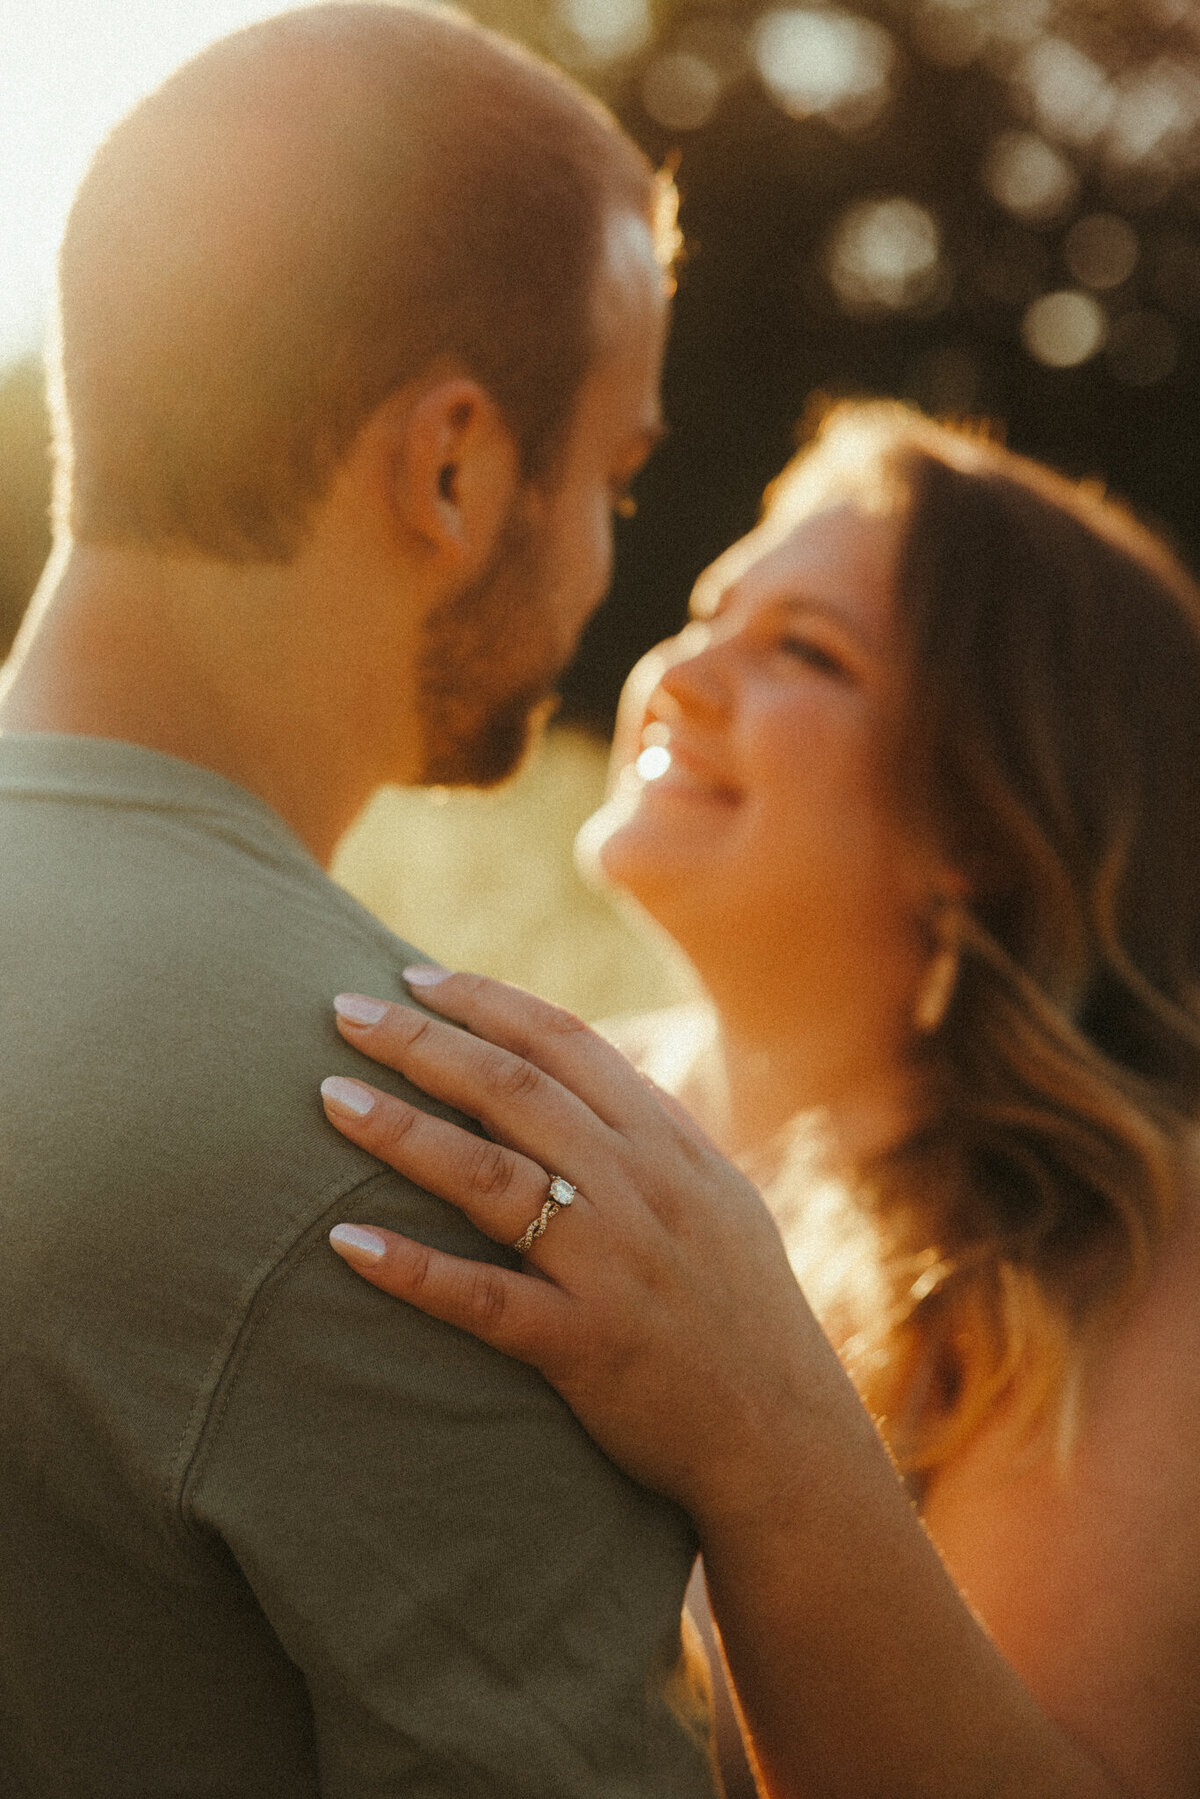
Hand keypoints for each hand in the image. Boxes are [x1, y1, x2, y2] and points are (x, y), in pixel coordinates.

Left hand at [321, 968, 826, 1531]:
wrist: (783, 1433)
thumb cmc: (741, 1308)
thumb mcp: (718, 1195)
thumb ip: (653, 1128)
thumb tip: (586, 1064)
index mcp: (666, 1144)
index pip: (564, 1043)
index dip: (483, 1002)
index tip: (412, 978)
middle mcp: (639, 1189)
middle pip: (513, 1092)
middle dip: (422, 1044)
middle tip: (343, 1013)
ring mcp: (611, 1266)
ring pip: (490, 1179)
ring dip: (403, 1133)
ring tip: (330, 1099)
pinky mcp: (584, 1344)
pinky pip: (484, 1297)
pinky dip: (413, 1268)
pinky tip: (345, 1241)